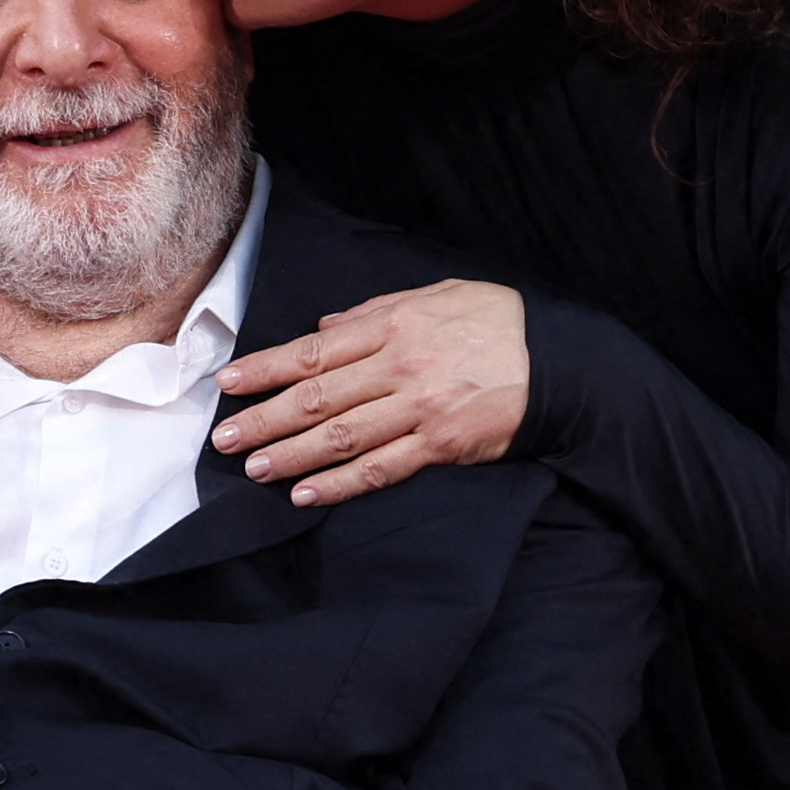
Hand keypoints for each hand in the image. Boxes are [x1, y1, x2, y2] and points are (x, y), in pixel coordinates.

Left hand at [210, 279, 530, 507]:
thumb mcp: (439, 295)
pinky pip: (382, 468)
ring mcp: (420, 409)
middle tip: (225, 440)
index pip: (313, 351)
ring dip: (292, 455)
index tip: (228, 385)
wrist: (564, 361)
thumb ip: (376, 310)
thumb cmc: (499, 323)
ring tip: (255, 470)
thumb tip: (323, 328)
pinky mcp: (442, 445)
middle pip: (317, 397)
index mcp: (394, 326)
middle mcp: (401, 367)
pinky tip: (308, 494)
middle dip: (265, 419)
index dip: (265, 370)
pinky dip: (341, 483)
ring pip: (342, 436)